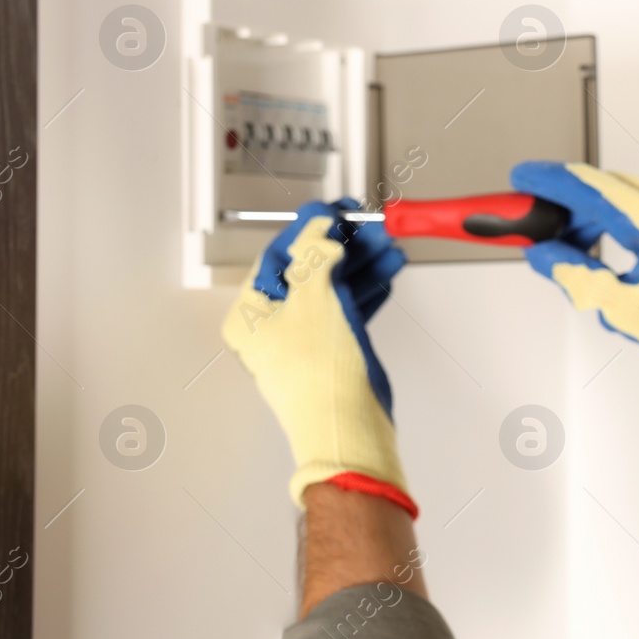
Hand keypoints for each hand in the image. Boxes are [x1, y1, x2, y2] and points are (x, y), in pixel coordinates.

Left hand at [221, 199, 416, 515]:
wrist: (348, 430)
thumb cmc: (319, 380)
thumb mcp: (313, 298)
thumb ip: (316, 255)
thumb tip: (319, 230)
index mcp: (252, 314)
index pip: (279, 256)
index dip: (309, 227)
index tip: (333, 209)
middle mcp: (274, 327)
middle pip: (310, 270)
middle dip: (343, 245)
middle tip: (367, 225)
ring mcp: (305, 341)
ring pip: (334, 288)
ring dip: (361, 264)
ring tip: (386, 244)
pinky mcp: (333, 353)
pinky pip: (349, 310)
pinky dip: (368, 290)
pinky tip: (387, 273)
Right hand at [510, 162, 638, 435]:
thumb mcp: (624, 309)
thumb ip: (579, 276)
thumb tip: (543, 253)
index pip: (598, 188)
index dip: (555, 182)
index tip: (526, 177)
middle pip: (615, 188)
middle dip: (574, 204)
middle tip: (544, 225)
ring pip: (635, 192)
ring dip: (601, 211)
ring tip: (576, 243)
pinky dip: (628, 215)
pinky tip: (609, 241)